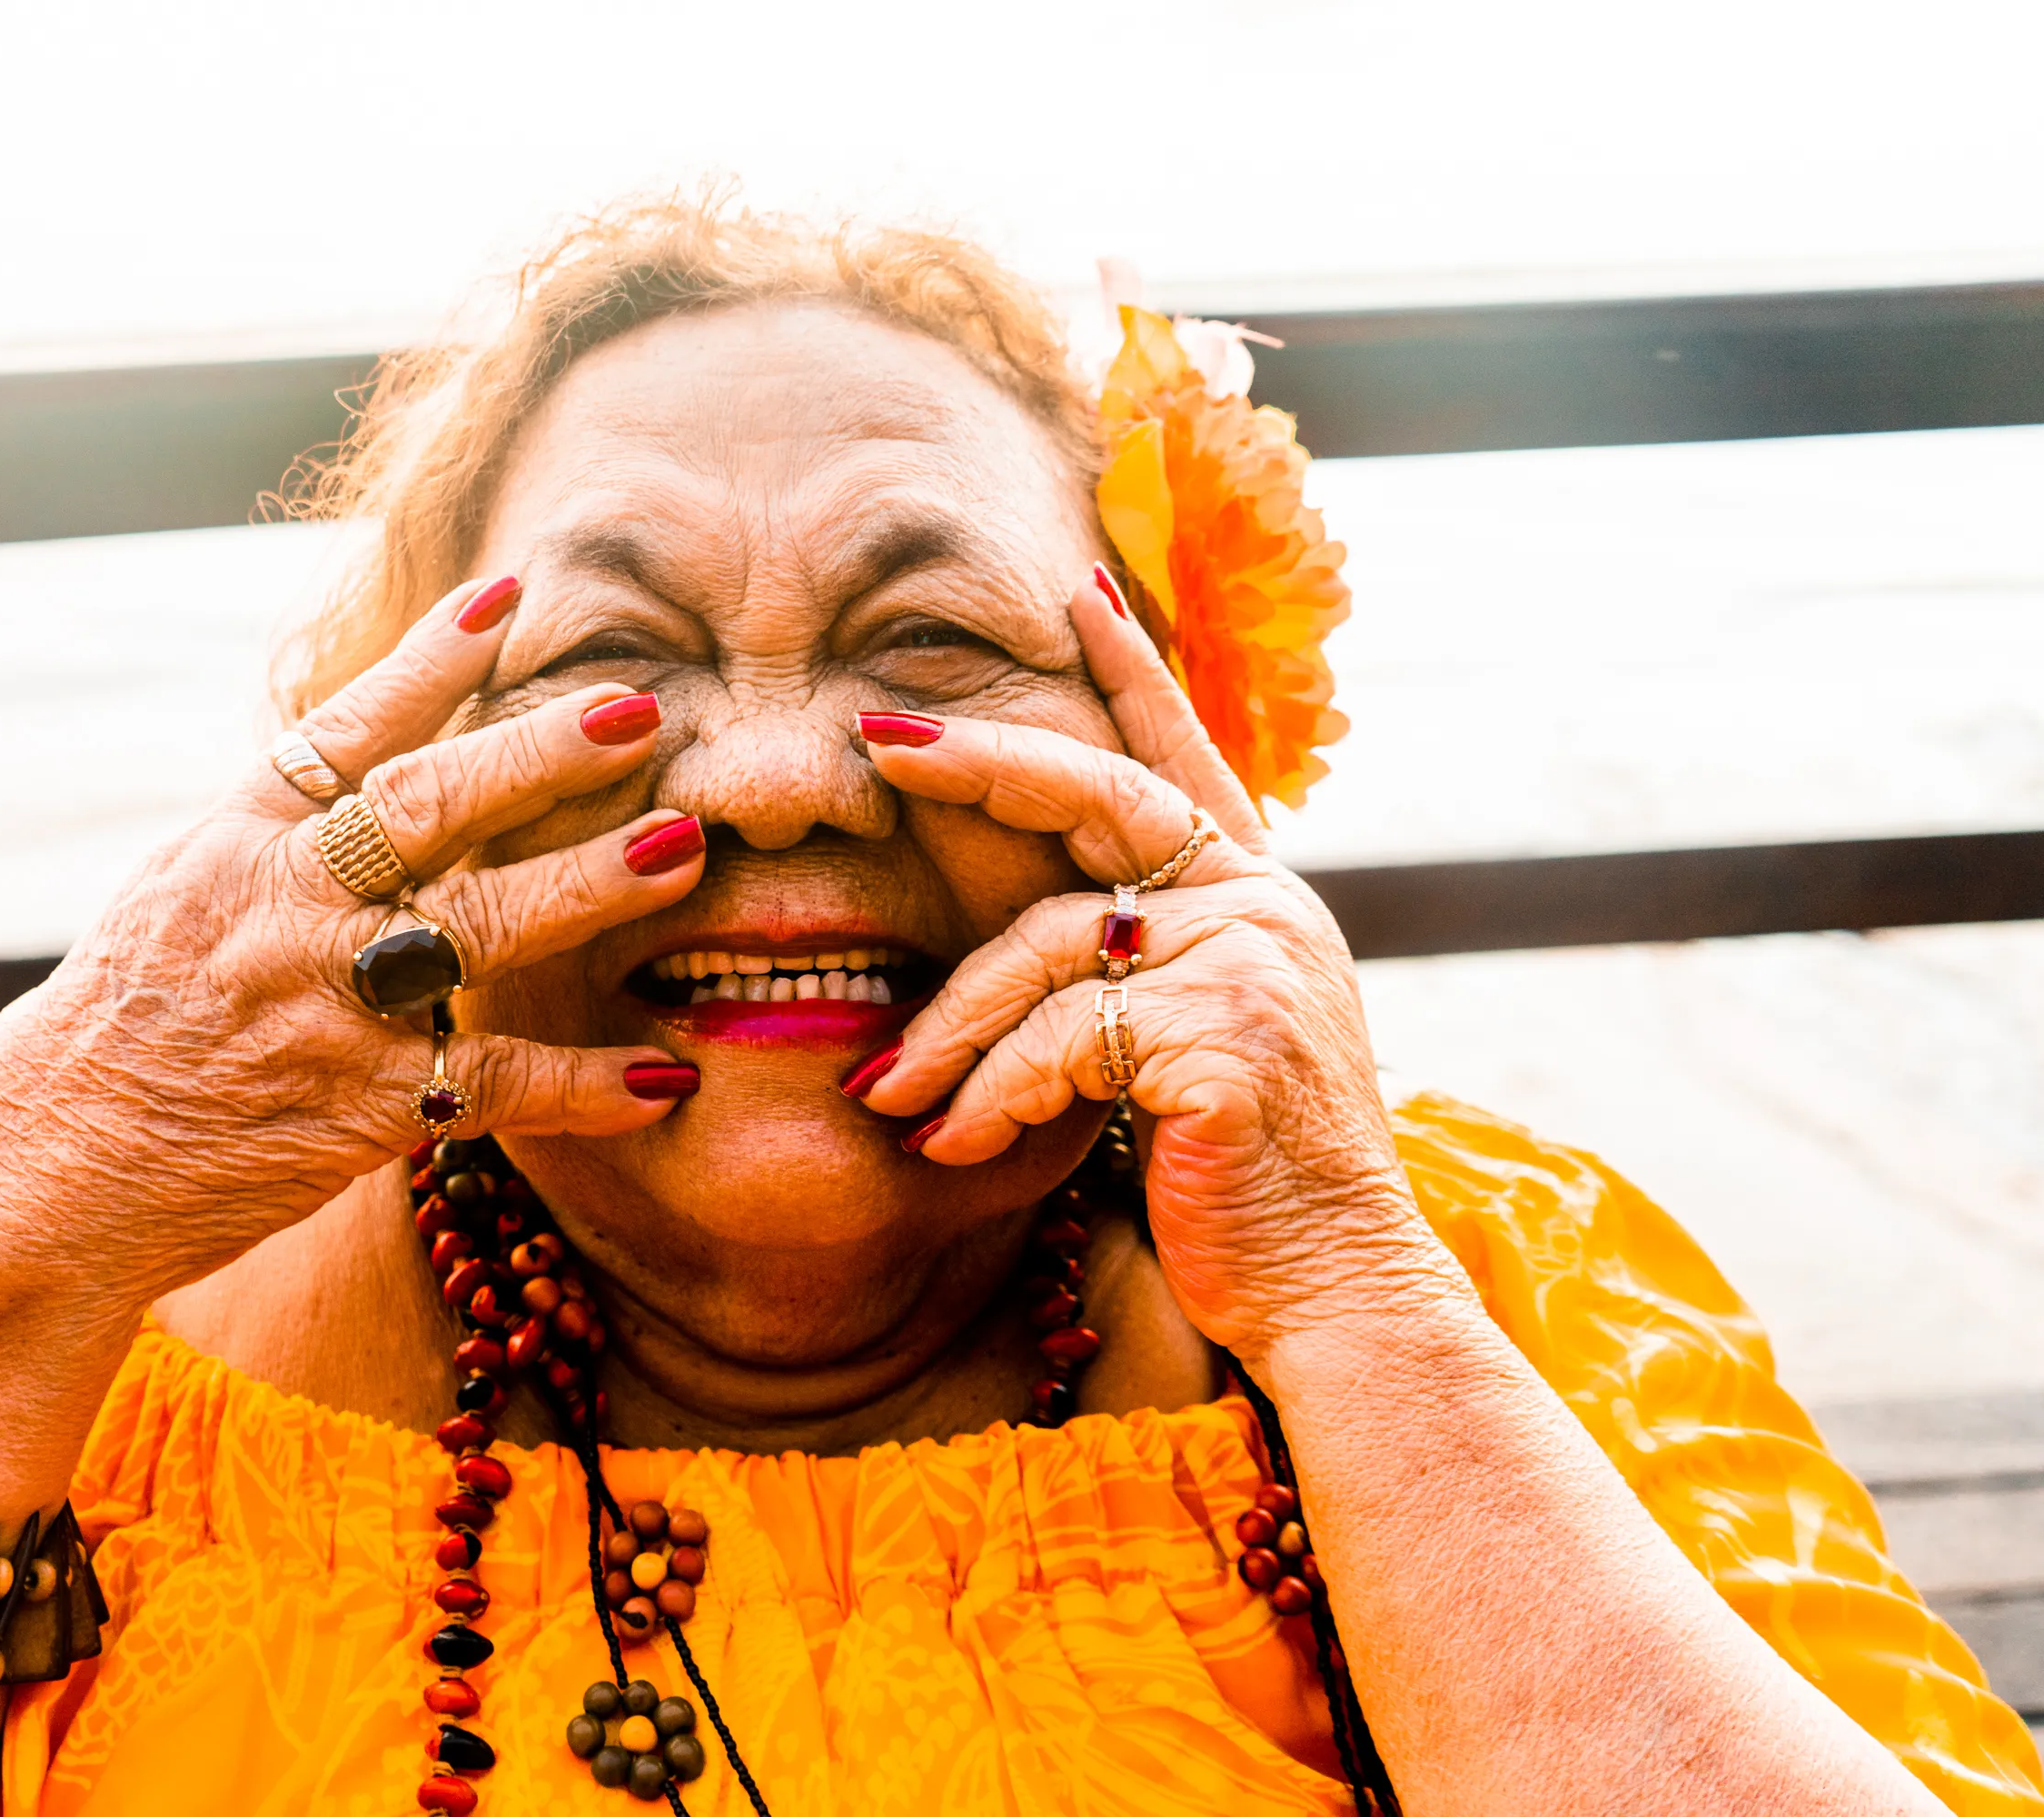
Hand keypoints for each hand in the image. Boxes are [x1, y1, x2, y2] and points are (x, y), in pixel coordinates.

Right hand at [0, 575, 709, 1306]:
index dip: (427, 660)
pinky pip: (494, 1086)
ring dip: (585, 884)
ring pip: (475, 928)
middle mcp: (281, 907)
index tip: (508, 595)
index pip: (341, 730)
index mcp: (233, 842)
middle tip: (637, 710)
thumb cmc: (115, 1030)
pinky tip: (661, 1078)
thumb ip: (279, 833)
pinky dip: (583, 1085)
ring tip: (681, 847)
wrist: (44, 1175)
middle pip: (424, 807)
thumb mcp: (177, 896)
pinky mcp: (356, 1111)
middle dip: (536, 753)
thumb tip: (371, 755)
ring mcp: (321, 1006)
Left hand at [852, 567, 1459, 1358]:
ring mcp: (1251, 966)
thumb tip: (1031, 934)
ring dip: (950, 1030)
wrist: (1332, 1292)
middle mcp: (1264, 909)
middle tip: (878, 743)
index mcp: (1258, 899)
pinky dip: (991, 1096)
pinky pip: (1058, 1040)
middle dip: (978, 761)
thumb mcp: (1198, 1045)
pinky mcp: (1222, 1039)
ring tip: (889, 1095)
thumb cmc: (1246, 1182)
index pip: (1185, 758)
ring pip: (1046, 948)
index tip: (1076, 590)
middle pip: (1097, 796)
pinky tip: (956, 1147)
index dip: (1131, 672)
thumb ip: (1143, 967)